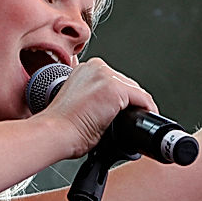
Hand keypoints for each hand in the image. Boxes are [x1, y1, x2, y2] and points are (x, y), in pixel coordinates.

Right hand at [37, 58, 158, 158]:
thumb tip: (112, 112)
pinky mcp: (115, 89)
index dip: (124, 98)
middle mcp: (96, 68)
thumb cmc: (62, 125)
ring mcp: (105, 76)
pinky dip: (147, 110)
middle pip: (128, 84)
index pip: (116, 80)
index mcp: (86, 69)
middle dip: (131, 102)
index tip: (126, 110)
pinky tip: (144, 120)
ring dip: (138, 107)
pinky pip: (142, 99)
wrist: (54, 133)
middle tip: (132, 119)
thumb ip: (96, 99)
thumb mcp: (80, 103)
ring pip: (136, 91)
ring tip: (136, 122)